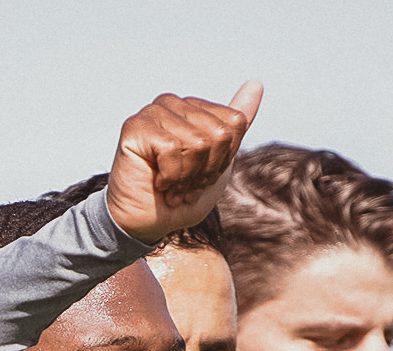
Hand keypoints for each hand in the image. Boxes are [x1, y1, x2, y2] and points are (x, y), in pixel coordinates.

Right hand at [105, 81, 261, 243]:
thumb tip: (256, 84)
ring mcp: (153, 112)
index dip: (223, 159)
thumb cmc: (180, 196)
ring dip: (186, 178)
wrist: (145, 224)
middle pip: (219, 134)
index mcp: (194, 108)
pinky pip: (173, 149)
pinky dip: (170, 176)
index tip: (200, 175)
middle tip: (183, 184)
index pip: (235, 123)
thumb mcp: (219, 162)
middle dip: (205, 171)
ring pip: (197, 143)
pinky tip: (157, 182)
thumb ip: (236, 123)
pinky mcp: (135, 126)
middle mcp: (173, 103)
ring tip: (170, 185)